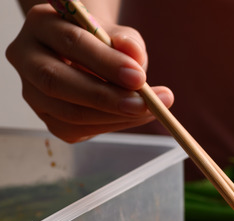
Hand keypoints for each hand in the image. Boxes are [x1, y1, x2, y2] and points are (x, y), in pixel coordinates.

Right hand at [5, 4, 172, 142]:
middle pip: (57, 82)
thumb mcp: (119, 34)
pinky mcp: (47, 116)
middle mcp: (27, 57)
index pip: (70, 42)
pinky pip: (76, 129)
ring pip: (67, 112)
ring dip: (114, 117)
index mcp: (42, 24)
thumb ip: (127, 43)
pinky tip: (134, 117)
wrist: (91, 56)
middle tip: (144, 104)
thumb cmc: (104, 42)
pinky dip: (110, 126)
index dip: (105, 62)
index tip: (139, 77)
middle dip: (106, 97)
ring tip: (152, 111)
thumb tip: (134, 56)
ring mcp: (32, 90)